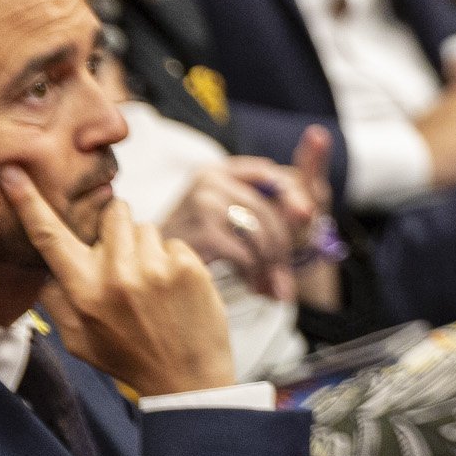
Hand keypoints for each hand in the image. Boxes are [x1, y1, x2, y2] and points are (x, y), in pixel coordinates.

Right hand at [1, 165, 234, 397]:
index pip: (50, 238)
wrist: (186, 379)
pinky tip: (173, 289)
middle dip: (116, 229)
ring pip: (144, 226)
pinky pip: (173, 240)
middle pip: (111, 214)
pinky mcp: (188, 264)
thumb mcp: (77, 340)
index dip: (28, 203)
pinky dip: (173, 259)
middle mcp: (116, 276)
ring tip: (150, 285)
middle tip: (124, 265)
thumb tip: (46, 263)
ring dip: (146, 247)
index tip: (12, 171)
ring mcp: (155, 268)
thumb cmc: (128, 358)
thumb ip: (57, 298)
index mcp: (83, 293)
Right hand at [160, 155, 315, 301]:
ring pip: (260, 232)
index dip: (292, 195)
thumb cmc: (194, 243)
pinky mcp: (203, 232)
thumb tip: (309, 213)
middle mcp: (208, 180)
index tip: (308, 217)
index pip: (268, 173)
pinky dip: (256, 272)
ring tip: (271, 283)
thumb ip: (262, 207)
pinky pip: (247, 253)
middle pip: (267, 208)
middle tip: (287, 271)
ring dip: (272, 263)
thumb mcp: (224, 214)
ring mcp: (203, 203)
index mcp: (216, 170)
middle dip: (283, 244)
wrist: (146, 266)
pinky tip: (254, 285)